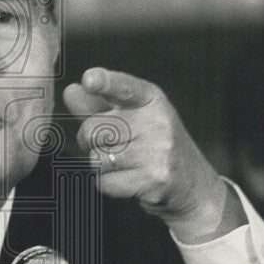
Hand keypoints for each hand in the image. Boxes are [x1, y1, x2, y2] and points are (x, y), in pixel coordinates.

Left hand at [63, 67, 243, 242]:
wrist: (193, 185)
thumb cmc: (156, 145)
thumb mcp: (132, 118)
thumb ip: (99, 106)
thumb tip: (71, 90)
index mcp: (151, 100)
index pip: (124, 88)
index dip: (105, 83)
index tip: (90, 79)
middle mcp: (157, 122)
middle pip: (93, 130)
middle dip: (89, 141)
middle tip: (107, 145)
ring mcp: (157, 152)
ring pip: (97, 158)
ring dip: (100, 164)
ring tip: (123, 163)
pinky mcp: (154, 180)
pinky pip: (105, 181)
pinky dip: (108, 183)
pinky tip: (127, 179)